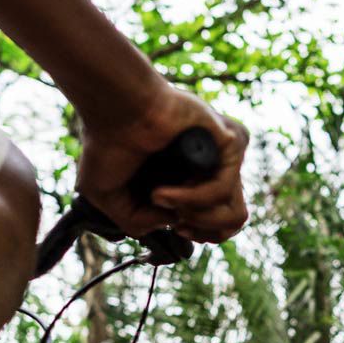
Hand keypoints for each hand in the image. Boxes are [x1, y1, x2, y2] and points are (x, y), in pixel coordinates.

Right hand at [76, 86, 249, 242]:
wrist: (114, 107)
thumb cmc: (107, 144)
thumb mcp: (107, 197)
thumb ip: (137, 222)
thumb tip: (171, 223)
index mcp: (194, 178)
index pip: (222, 221)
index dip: (200, 234)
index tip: (177, 227)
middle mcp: (211, 168)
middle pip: (235, 220)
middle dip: (205, 232)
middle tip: (179, 223)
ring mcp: (222, 156)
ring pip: (236, 212)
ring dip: (198, 219)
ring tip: (164, 200)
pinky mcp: (228, 143)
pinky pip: (222, 188)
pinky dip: (190, 199)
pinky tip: (161, 193)